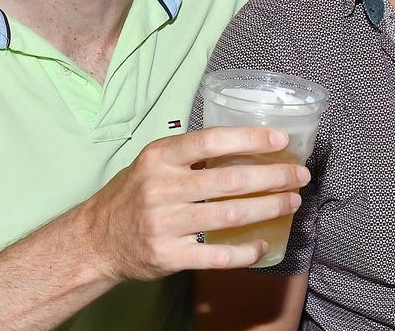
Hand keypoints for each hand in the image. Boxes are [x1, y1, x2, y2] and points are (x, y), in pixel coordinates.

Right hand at [77, 126, 309, 281]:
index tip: (280, 140)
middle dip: (272, 177)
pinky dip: (245, 252)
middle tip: (299, 175)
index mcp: (158, 158)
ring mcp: (165, 224)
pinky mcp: (168, 256)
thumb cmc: (132, 195)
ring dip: (268, 208)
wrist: (95, 240)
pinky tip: (263, 244)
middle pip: (228, 181)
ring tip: (292, 202)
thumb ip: (188, 154)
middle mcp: (161, 189)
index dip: (249, 139)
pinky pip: (216, 256)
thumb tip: (244, 144)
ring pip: (228, 216)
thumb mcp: (151, 163)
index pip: (210, 141)